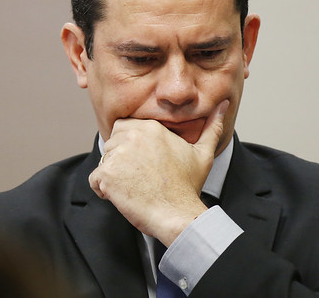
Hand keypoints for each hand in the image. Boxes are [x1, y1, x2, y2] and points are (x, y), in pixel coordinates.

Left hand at [89, 100, 228, 245]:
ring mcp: (118, 155)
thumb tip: (223, 105)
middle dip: (120, 158)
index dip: (132, 146)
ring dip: (114, 175)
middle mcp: (132, 136)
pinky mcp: (107, 175)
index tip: (144, 163)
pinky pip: (95, 180)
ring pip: (105, 160)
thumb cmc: (188, 186)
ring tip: (135, 187)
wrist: (177, 214)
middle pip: (112, 141)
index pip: (126, 127)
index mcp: (151, 127)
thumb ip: (212, 126)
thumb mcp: (203, 153)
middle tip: (139, 176)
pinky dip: (104, 190)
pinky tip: (124, 196)